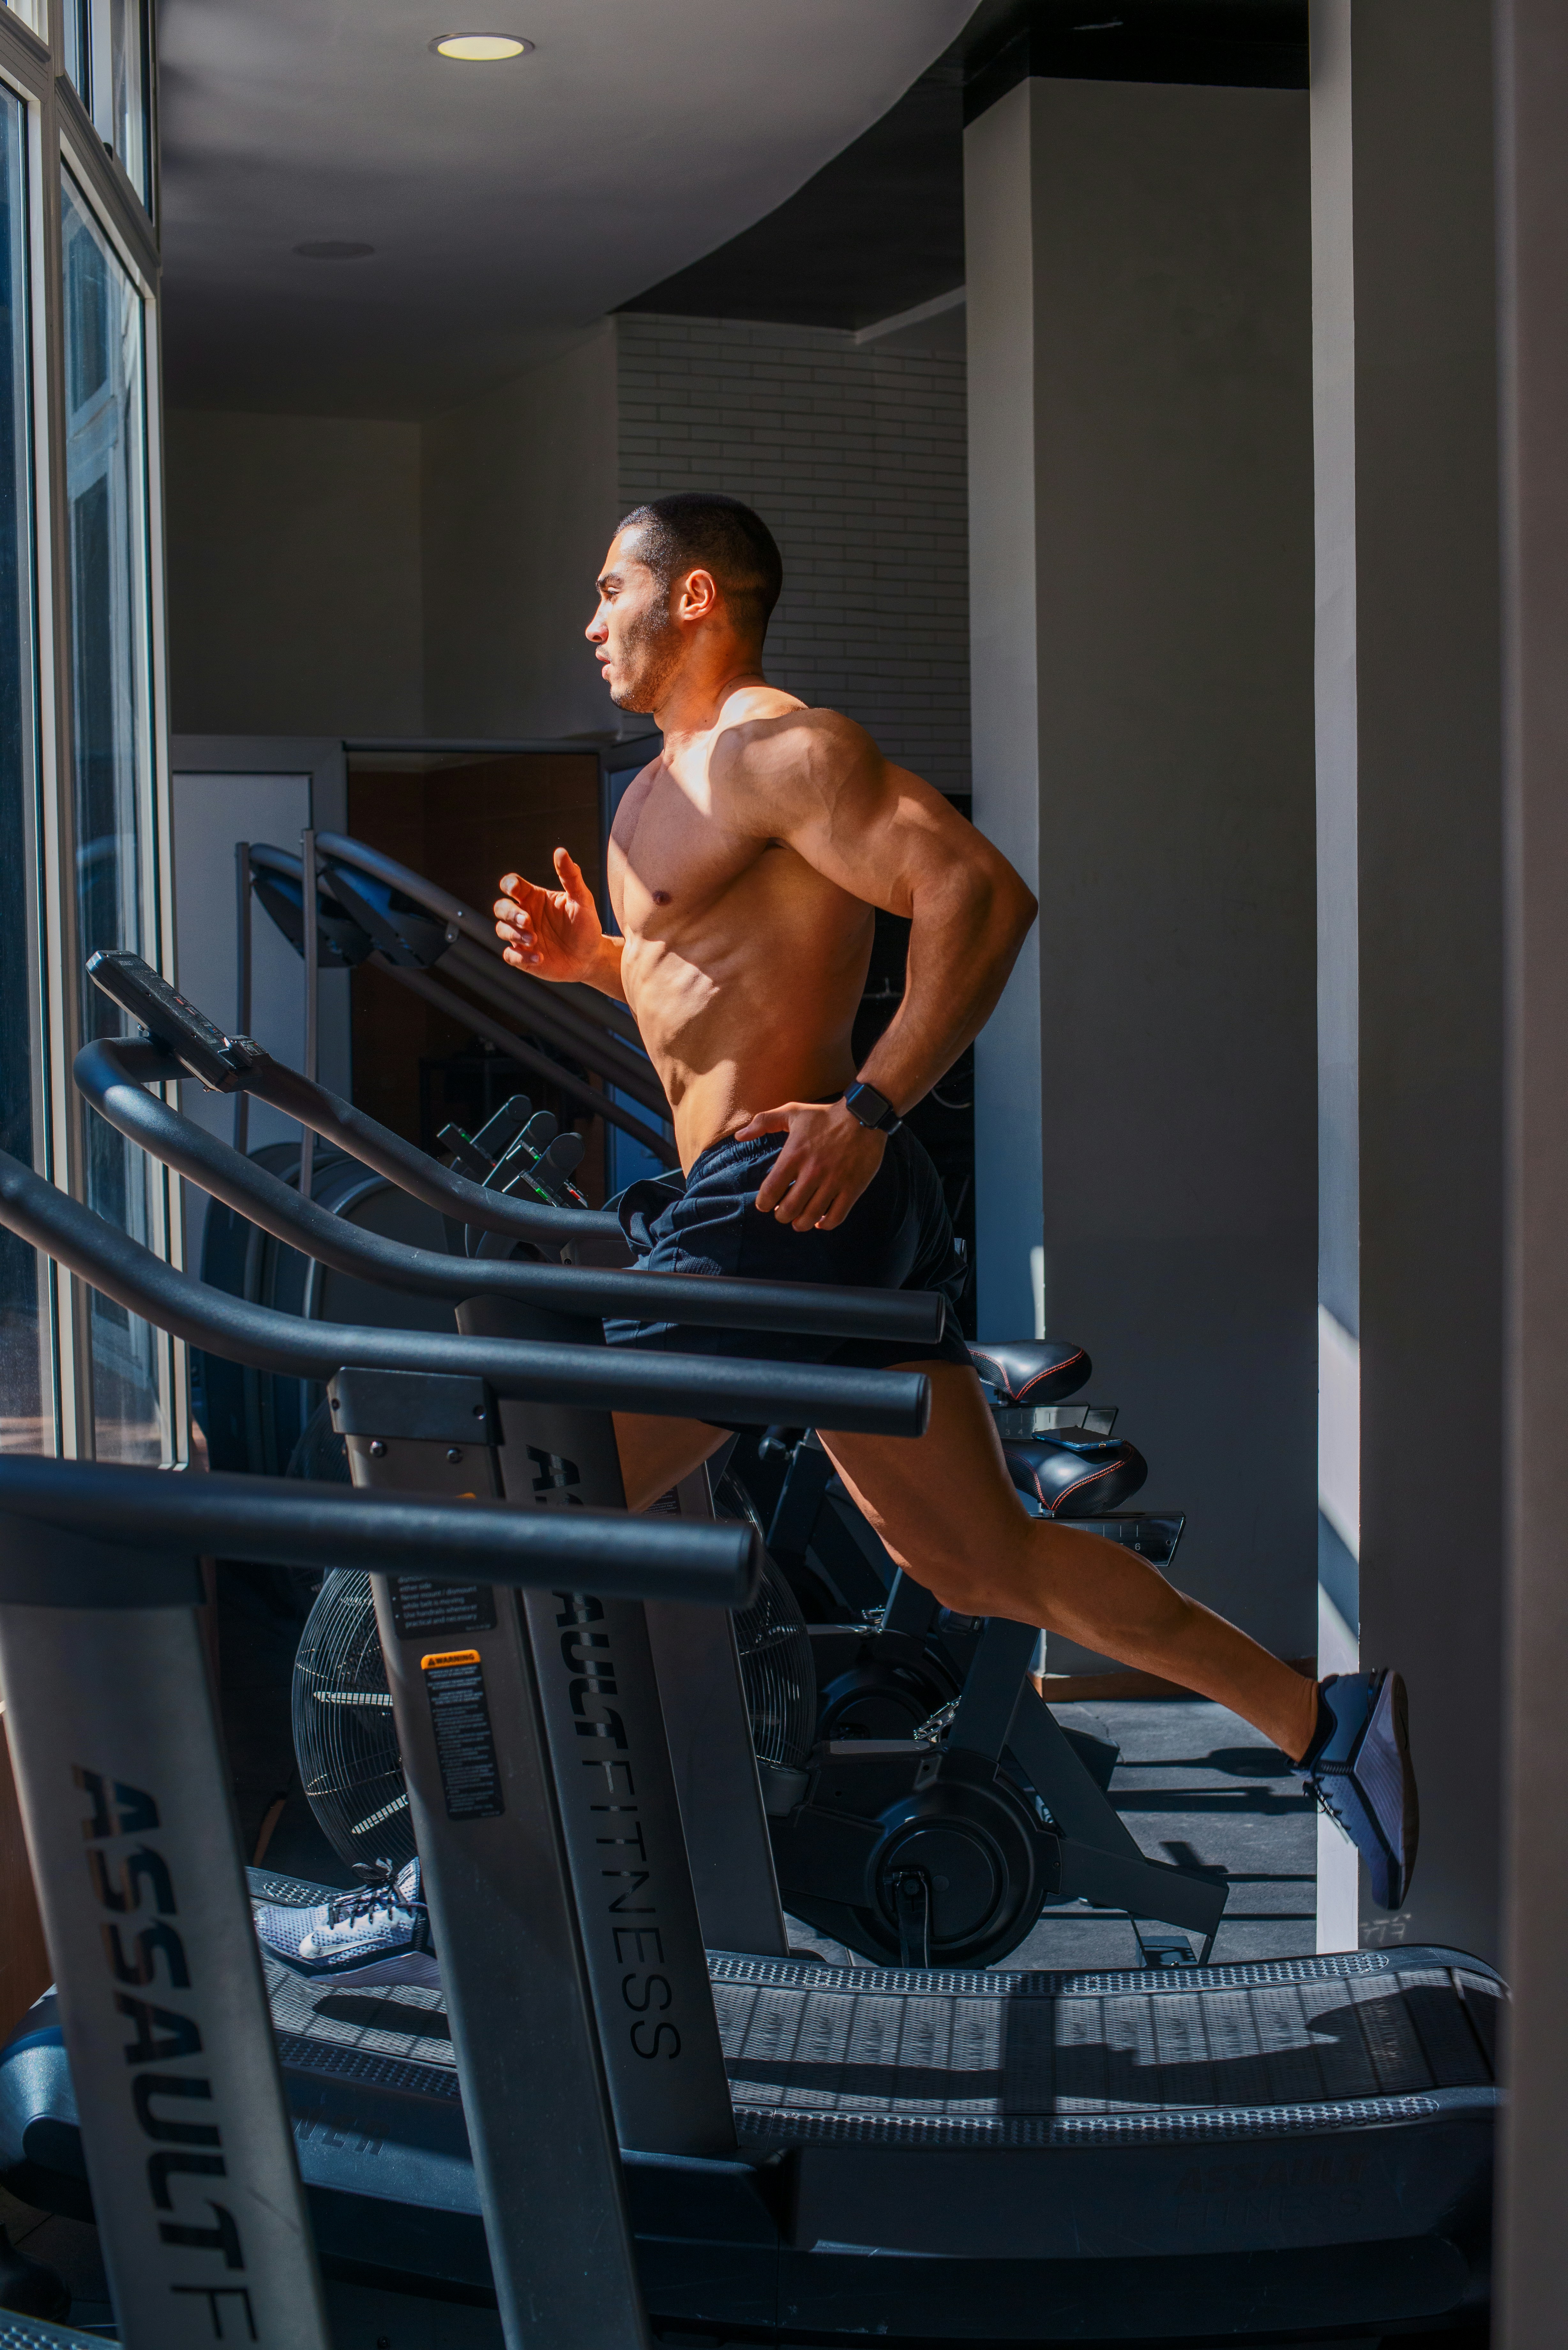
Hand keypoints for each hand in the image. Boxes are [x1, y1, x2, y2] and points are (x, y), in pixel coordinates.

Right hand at [494, 849, 601, 981]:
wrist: (591, 956)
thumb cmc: (585, 925)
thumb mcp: (582, 899)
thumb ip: (571, 876)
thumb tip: (561, 851)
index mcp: (534, 897)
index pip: (511, 885)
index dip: (508, 885)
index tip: (515, 889)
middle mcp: (524, 915)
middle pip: (500, 907)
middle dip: (509, 913)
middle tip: (527, 921)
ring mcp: (522, 937)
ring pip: (501, 930)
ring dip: (514, 934)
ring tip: (535, 939)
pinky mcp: (524, 958)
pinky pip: (510, 956)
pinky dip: (520, 957)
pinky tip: (539, 957)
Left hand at [735, 1099, 885, 1231]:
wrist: (863, 1115)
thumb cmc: (824, 1115)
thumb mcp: (791, 1111)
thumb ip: (763, 1122)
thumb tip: (739, 1137)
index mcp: (794, 1155)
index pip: (770, 1191)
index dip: (764, 1203)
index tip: (765, 1205)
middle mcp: (812, 1172)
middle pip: (789, 1209)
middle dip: (781, 1216)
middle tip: (782, 1213)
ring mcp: (833, 1182)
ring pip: (811, 1217)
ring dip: (800, 1224)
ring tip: (798, 1221)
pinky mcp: (852, 1188)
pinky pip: (836, 1217)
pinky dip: (825, 1225)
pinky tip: (820, 1222)